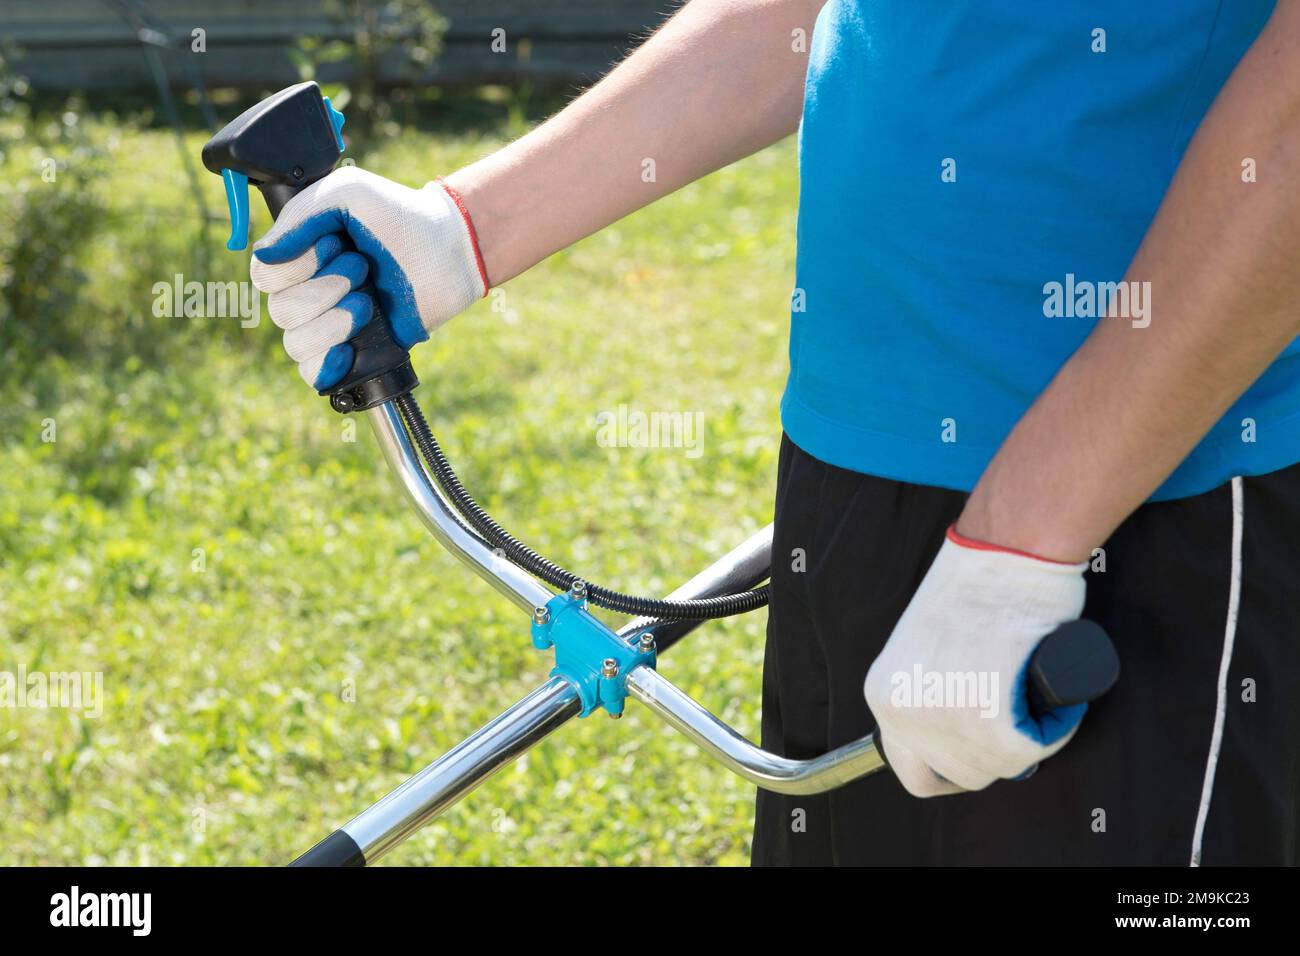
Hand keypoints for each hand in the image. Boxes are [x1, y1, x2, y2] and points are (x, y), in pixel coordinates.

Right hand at [248, 166, 487, 387]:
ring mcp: (331, 325)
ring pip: (295, 343)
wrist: (448, 249)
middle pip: (281, 310)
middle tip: (362, 267)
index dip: (296, 265)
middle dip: (323, 289)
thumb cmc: (399, 216)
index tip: (336, 244)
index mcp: (300, 258)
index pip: (266, 276)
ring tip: (368, 303)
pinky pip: (314, 374)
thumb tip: (264, 255)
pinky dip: (325, 364)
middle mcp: (309, 293)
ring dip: (331, 322)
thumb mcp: (347, 193)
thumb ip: (301, 214)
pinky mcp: (355, 352)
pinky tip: (348, 349)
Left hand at [863, 527, 1088, 796]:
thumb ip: (927, 683)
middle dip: (994, 755)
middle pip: (958, 773)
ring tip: (1040, 699)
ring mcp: (943, 720)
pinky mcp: (989, 719)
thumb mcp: (924, 646)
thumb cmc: (978, 584)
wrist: (1006, 548)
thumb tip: (955, 722)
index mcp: (883, 694)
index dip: (953, 763)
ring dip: (1028, 743)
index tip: (981, 746)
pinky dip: (1054, 731)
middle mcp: (902, 714)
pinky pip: (1032, 749)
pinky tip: (1057, 703)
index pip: (912, 767)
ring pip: (999, 767)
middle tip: (1020, 719)